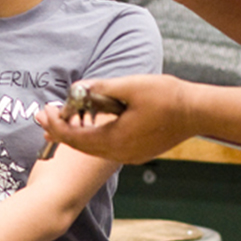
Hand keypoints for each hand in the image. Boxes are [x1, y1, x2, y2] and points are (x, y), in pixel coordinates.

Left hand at [35, 75, 192, 164]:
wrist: (196, 113)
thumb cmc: (167, 97)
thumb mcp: (131, 85)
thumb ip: (101, 87)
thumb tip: (78, 87)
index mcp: (115, 139)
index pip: (75, 136)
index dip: (56, 124)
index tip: (44, 111)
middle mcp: (120, 153)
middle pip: (81, 146)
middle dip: (61, 130)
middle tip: (44, 117)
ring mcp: (130, 155)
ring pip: (94, 148)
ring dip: (77, 134)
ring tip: (63, 121)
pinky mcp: (138, 152)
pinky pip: (108, 147)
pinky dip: (94, 137)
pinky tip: (92, 124)